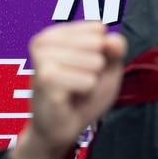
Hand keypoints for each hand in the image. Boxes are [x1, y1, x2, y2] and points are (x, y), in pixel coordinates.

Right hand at [9, 22, 126, 158]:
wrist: (60, 130)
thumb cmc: (81, 96)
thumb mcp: (106, 68)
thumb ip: (114, 49)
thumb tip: (110, 38)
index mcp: (54, 33)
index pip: (98, 29)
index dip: (101, 53)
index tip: (83, 68)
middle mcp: (43, 41)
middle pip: (98, 43)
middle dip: (95, 68)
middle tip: (77, 82)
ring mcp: (43, 59)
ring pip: (95, 62)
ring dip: (90, 82)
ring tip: (73, 90)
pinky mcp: (47, 79)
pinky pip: (89, 81)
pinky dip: (86, 93)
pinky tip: (68, 99)